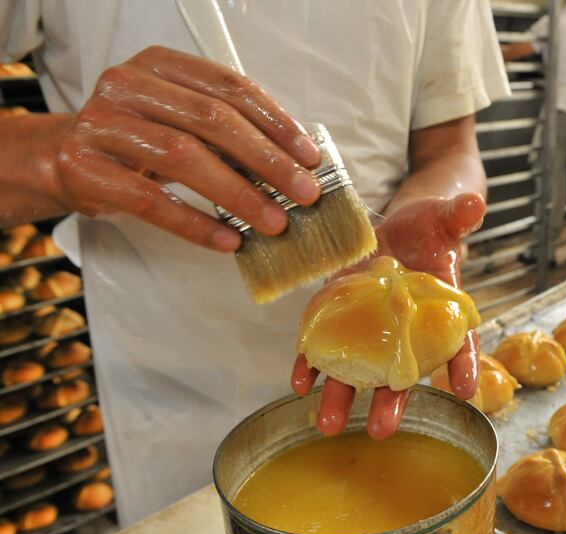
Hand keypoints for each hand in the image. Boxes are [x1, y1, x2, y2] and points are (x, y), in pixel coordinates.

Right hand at [51, 45, 321, 250]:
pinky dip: (195, 223)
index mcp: (159, 65)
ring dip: (238, 194)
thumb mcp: (178, 120)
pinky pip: (150, 200)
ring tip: (274, 221)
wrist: (61, 157)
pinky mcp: (85, 167)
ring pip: (183, 157)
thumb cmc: (135, 139)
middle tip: (303, 193)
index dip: (275, 123)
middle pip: (211, 121)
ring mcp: (101, 124)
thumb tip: (292, 164)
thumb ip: (226, 131)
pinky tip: (228, 238)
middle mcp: (128, 86)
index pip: (229, 88)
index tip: (308, 156)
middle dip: (267, 160)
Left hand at [291, 193, 485, 438]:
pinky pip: (325, 346)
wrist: (395, 225)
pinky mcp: (341, 317)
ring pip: (358, 370)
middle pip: (402, 374)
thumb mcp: (443, 217)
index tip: (467, 392)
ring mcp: (371, 329)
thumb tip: (474, 202)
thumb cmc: (427, 226)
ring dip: (342, 398)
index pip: (458, 343)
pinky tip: (299, 381)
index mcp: (441, 312)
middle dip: (391, 403)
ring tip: (328, 426)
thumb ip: (458, 215)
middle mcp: (406, 331)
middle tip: (381, 431)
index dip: (464, 365)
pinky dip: (311, 364)